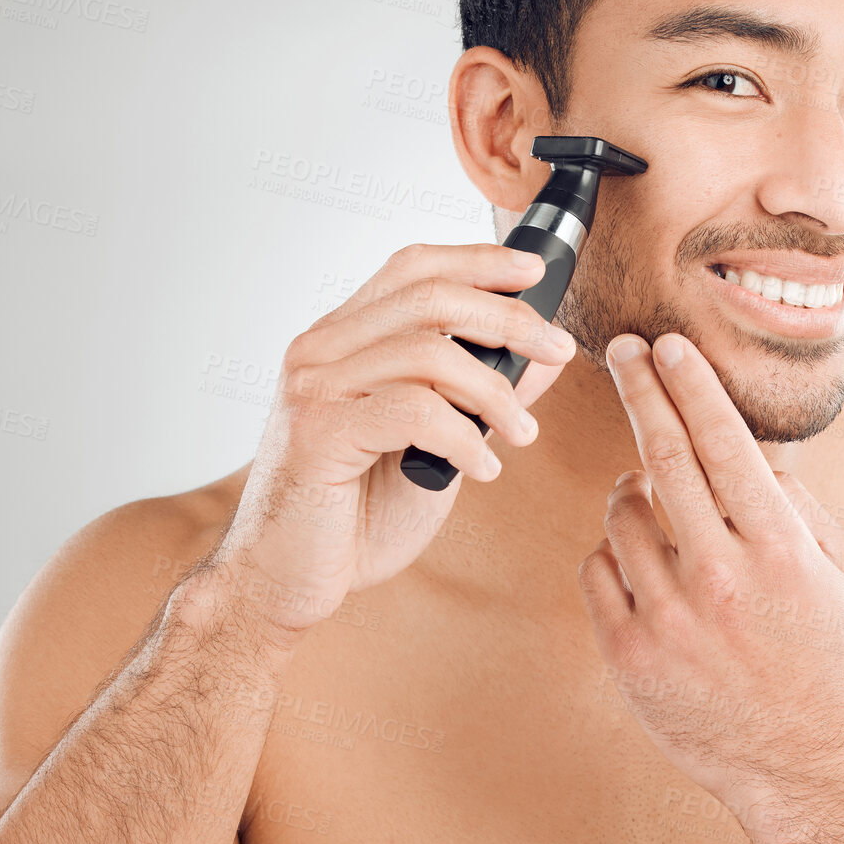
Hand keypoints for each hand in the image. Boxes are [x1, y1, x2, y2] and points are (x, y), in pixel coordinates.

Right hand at [202, 243, 576, 634]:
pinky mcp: (318, 433)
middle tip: (559, 349)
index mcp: (342, 340)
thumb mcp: (436, 444)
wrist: (284, 581)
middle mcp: (320, 351)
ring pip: (429, 352)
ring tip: (522, 433)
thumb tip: (543, 357)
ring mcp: (314, 388)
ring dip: (496, 390)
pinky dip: (465, 437)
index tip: (535, 271)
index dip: (479, 261)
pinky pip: (414, 411)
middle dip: (508, 318)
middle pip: (429, 297)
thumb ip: (478, 396)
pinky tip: (483, 468)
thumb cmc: (354, 515)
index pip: (413, 267)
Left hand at [577, 331, 843, 829]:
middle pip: (661, 456)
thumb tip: (749, 451)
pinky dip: (611, 552)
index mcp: (779, 548)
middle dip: (639, 391)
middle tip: (622, 351)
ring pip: (619, 512)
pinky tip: (640, 563)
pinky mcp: (628, 654)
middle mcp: (720, 576)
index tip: (665, 345)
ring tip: (651, 499)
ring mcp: (668, 618)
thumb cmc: (827, 658)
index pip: (722, 441)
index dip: (688, 384)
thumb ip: (800, 502)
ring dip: (629, 489)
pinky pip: (595, 569)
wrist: (798, 765)